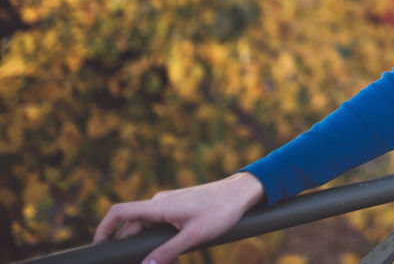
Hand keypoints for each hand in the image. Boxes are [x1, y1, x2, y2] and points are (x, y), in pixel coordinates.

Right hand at [93, 171, 265, 263]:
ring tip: (167, 262)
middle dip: (133, 249)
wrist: (242, 192)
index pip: (119, 212)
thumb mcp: (194, 236)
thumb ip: (168, 252)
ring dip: (151, 248)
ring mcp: (169, 204)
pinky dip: (162, 241)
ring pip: (148, 229)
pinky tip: (175, 255)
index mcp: (158, 206)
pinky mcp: (178, 207)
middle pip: (132, 227)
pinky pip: (161, 225)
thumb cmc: (221, 210)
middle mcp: (159, 203)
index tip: (97, 248)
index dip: (103, 230)